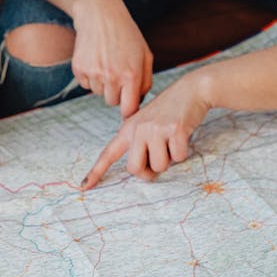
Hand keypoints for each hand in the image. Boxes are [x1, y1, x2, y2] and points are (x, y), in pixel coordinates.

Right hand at [72, 0, 152, 116]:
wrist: (100, 14)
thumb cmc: (126, 35)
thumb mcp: (145, 54)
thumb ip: (146, 81)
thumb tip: (138, 102)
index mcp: (131, 75)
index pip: (128, 109)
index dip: (129, 111)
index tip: (128, 108)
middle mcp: (112, 76)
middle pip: (112, 102)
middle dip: (116, 92)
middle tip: (117, 73)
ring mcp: (94, 73)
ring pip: (98, 93)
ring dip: (102, 83)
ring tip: (106, 62)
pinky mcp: (79, 68)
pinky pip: (85, 84)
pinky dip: (90, 76)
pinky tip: (95, 59)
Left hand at [81, 73, 210, 188]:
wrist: (190, 90)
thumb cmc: (169, 112)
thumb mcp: (147, 123)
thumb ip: (140, 143)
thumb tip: (144, 172)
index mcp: (128, 129)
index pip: (109, 154)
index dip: (97, 172)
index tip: (85, 187)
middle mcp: (138, 129)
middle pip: (135, 169)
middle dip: (149, 171)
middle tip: (160, 158)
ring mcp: (155, 129)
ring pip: (159, 167)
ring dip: (169, 159)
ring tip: (172, 140)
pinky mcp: (174, 130)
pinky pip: (178, 158)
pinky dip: (183, 152)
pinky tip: (182, 135)